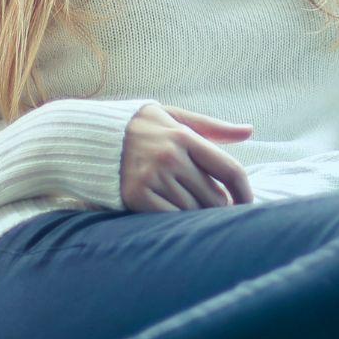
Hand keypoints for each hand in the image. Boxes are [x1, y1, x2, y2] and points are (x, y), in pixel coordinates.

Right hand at [119, 104, 255, 211]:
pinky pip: (169, 218)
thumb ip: (213, 127)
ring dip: (197, 215)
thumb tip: (249, 131)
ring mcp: (152, 178)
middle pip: (214, 197)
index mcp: (184, 136)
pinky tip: (174, 214)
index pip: (229, 169)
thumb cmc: (140, 126)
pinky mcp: (135, 196)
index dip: (245, 192)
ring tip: (191, 207)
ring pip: (193, 211)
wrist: (89, 136)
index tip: (248, 203)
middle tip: (212, 204)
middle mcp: (170, 157)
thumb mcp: (175, 117)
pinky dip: (176, 220)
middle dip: (218, 205)